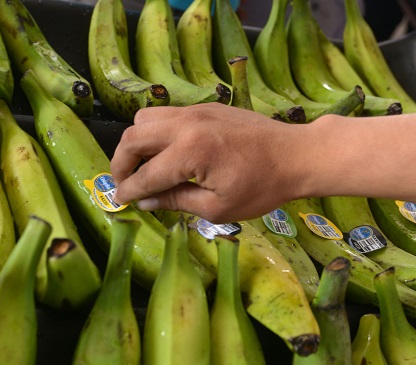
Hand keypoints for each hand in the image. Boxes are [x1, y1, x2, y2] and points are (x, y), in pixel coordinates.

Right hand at [110, 103, 307, 222]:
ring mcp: (194, 111)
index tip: (119, 202)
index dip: (128, 191)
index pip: (146, 175)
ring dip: (135, 143)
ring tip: (143, 165)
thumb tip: (145, 201)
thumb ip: (176, 201)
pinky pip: (165, 114)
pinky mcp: (203, 106)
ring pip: (144, 119)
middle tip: (123, 183)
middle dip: (121, 164)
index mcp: (190, 153)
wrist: (296, 155)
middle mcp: (186, 125)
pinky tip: (166, 152)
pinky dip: (155, 132)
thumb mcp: (218, 207)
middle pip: (133, 138)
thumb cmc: (262, 187)